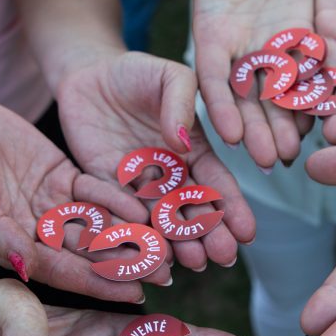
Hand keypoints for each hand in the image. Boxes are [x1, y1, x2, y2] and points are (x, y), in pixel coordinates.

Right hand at [0, 98, 152, 302]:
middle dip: (125, 262)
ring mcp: (53, 206)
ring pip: (98, 224)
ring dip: (130, 234)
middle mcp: (38, 233)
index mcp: (13, 247)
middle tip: (165, 272)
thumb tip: (25, 268)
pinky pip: (96, 191)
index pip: (62, 271)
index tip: (134, 293)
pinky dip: (119, 199)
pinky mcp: (63, 179)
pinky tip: (146, 207)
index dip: (98, 282)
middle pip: (88, 252)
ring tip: (167, 244)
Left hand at [56, 51, 255, 270]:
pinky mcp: (105, 188)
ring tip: (193, 263)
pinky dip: (135, 234)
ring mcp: (139, 185)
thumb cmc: (136, 72)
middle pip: (193, 210)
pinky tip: (147, 253)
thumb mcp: (169, 75)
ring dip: (178, 242)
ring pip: (161, 220)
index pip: (217, 183)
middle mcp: (170, 174)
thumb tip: (182, 142)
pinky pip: (121, 213)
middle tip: (224, 257)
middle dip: (210, 234)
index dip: (232, 208)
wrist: (87, 76)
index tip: (248, 233)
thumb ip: (180, 102)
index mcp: (193, 151)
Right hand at [154, 0, 314, 168]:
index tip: (228, 135)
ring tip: (292, 153)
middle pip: (247, 101)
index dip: (220, 107)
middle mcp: (241, 58)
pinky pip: (307, 82)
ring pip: (278, 99)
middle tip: (268, 161)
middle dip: (257, 131)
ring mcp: (272, 58)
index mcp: (214, 40)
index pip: (214, 79)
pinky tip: (320, 125)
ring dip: (284, 127)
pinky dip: (311, 104)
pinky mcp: (300, 51)